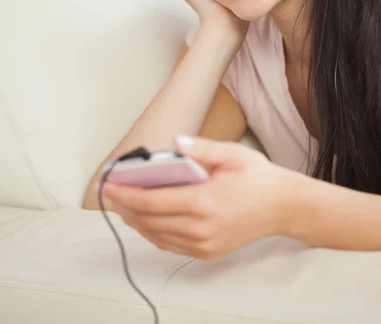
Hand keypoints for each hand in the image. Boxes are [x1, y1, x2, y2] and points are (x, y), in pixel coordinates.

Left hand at [99, 136, 291, 259]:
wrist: (284, 207)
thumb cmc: (258, 178)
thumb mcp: (232, 154)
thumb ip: (201, 148)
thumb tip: (175, 141)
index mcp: (204, 201)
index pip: (152, 201)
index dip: (126, 195)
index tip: (109, 186)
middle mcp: (201, 227)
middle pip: (149, 221)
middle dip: (124, 207)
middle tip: (108, 193)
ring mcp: (204, 243)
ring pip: (157, 235)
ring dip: (135, 221)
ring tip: (121, 205)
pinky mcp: (207, 251)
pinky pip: (170, 245)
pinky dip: (152, 233)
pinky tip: (145, 220)